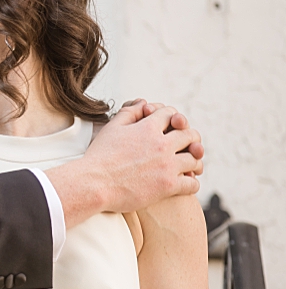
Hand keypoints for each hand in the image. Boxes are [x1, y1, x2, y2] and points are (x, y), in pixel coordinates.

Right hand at [86, 101, 203, 211]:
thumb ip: (129, 113)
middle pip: (190, 135)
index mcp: (147, 128)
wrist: (93, 184)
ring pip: (195, 159)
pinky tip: (185, 183)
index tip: (172, 126)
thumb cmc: (99, 157)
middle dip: (191, 139)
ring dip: (194, 161)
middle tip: (188, 146)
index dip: (173, 118)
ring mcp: (166, 165)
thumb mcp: (111, 129)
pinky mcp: (167, 185)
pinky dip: (192, 183)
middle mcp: (161, 145)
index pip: (171, 114)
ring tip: (191, 166)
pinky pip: (192, 183)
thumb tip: (144, 103)